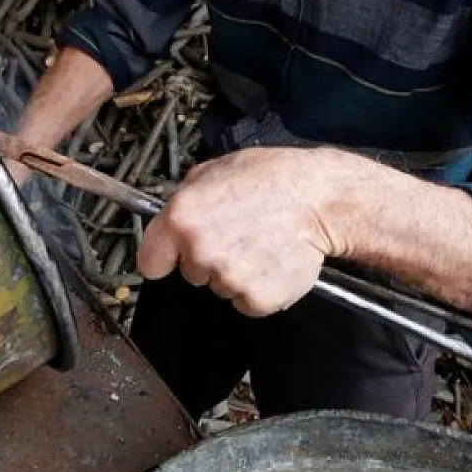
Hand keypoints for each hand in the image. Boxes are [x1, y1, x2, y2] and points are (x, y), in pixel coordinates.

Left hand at [137, 148, 345, 316]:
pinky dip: (259, 287)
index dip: (164, 256)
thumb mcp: (216, 169)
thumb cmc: (275, 178)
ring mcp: (228, 278)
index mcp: (182, 216)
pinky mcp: (256, 299)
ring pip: (219, 286)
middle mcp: (200, 250)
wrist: (322, 199)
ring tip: (259, 242)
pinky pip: (247, 302)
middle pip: (190, 273)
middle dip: (207, 258)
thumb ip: (186, 197)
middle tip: (236, 233)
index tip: (172, 256)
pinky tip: (272, 260)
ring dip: (235, 272)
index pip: (150, 261)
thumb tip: (172, 215)